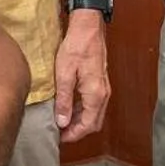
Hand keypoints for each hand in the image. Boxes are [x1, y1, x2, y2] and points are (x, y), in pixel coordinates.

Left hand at [54, 14, 109, 141]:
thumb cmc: (76, 47)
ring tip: (63, 122)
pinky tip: (70, 108)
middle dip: (78, 130)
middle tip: (61, 133)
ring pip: (94, 113)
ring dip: (80, 121)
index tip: (60, 137)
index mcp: (95, 95)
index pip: (87, 125)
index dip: (74, 135)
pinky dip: (83, 110)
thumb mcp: (64, 75)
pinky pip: (94, 103)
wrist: (88, 28)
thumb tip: (62, 121)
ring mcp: (103, 87)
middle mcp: (103, 94)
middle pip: (94, 122)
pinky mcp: (100, 81)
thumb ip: (64, 100)